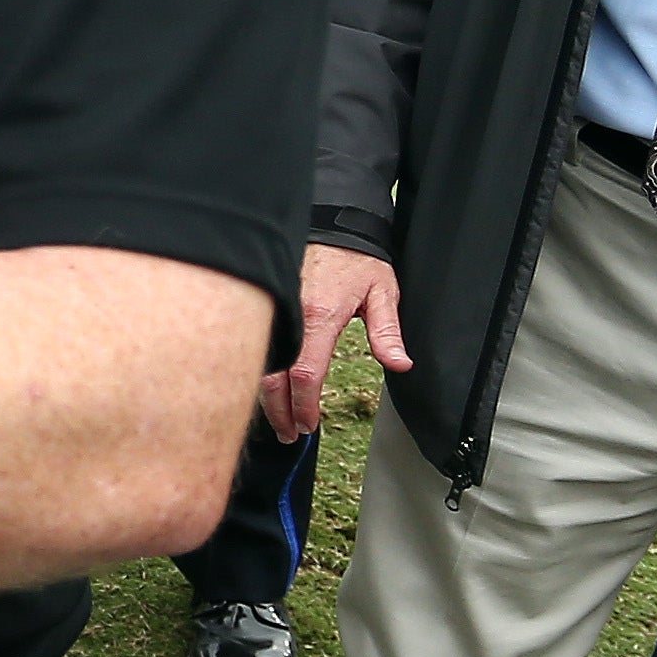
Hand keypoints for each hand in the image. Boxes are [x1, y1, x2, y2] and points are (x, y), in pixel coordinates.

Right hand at [260, 241, 407, 440]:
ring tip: (278, 418)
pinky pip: (256, 346)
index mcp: (319, 316)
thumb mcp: (381, 292)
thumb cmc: (356, 256)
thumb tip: (400, 364)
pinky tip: (267, 387)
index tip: (309, 425)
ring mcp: (274, 310)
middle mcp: (290, 315)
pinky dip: (260, 371)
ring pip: (259, 363)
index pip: (306, 373)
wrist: (330, 222)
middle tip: (290, 434)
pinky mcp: (267, 306)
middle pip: (275, 376)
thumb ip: (387, 331)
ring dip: (267, 396)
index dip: (305, 405)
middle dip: (281, 411)